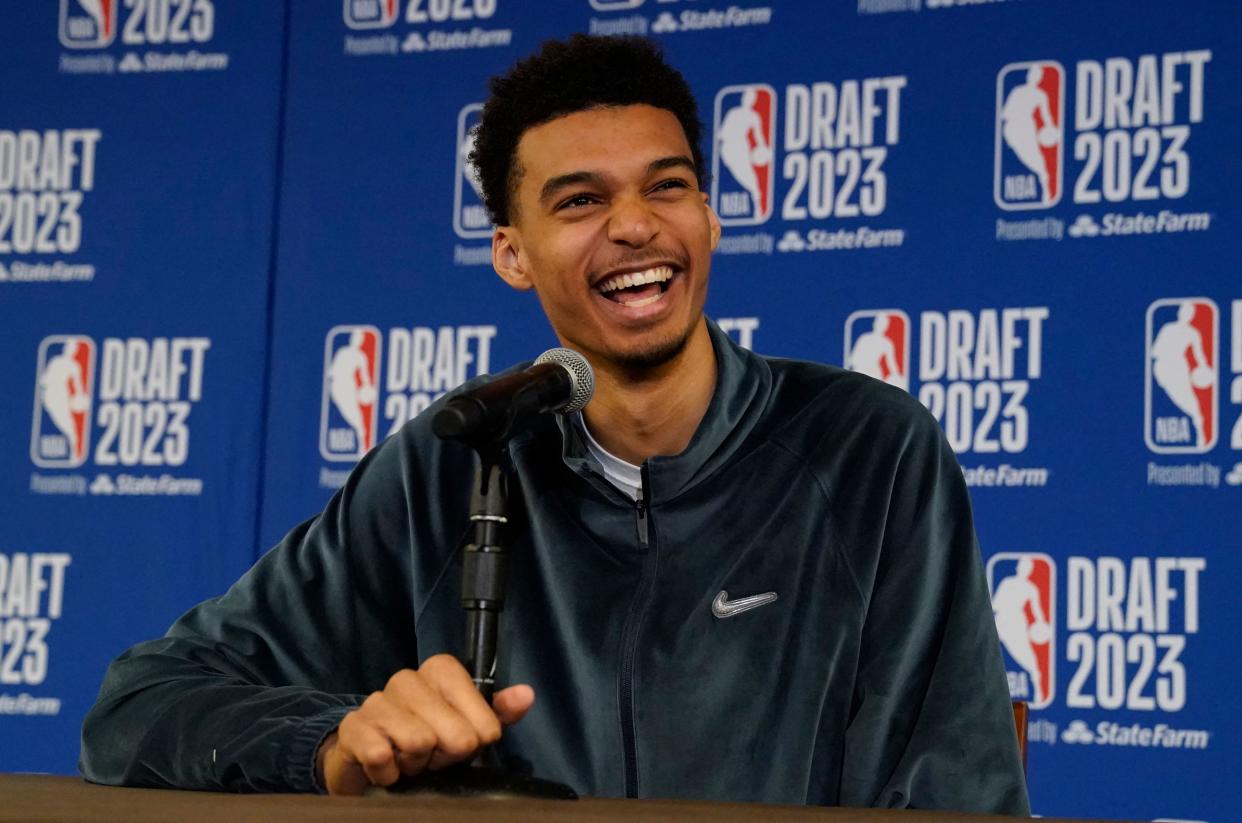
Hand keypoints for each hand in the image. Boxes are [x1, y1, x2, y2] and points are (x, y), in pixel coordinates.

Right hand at [316, 654, 534, 794]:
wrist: (371, 759)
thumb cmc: (428, 738)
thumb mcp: (469, 726)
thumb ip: (499, 711)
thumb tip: (526, 694)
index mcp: (441, 670)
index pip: (482, 716)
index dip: (476, 738)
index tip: (461, 742)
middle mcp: (407, 678)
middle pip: (456, 736)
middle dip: (447, 756)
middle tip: (433, 755)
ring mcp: (377, 701)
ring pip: (420, 743)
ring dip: (418, 765)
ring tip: (410, 760)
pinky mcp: (354, 727)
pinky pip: (381, 756)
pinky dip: (390, 774)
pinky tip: (388, 768)